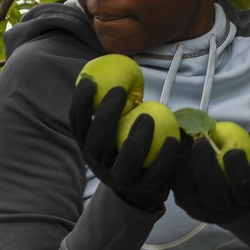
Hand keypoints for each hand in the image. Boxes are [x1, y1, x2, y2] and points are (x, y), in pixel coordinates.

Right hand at [69, 78, 178, 210]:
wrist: (144, 181)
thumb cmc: (129, 136)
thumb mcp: (118, 120)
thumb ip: (116, 99)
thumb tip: (118, 60)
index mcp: (88, 145)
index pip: (77, 123)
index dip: (79, 103)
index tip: (89, 80)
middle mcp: (99, 164)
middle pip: (97, 142)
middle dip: (106, 115)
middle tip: (120, 91)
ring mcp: (120, 179)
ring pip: (124, 162)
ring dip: (135, 138)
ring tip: (147, 115)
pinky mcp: (144, 188)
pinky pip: (154, 174)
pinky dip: (164, 157)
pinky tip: (173, 140)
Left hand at [173, 123, 249, 223]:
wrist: (228, 199)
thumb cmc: (245, 173)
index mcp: (247, 200)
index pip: (246, 189)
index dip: (239, 170)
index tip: (234, 150)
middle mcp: (224, 210)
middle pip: (214, 195)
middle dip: (207, 167)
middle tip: (202, 141)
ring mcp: (201, 209)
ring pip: (189, 190)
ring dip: (184, 163)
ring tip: (184, 137)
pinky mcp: (182, 202)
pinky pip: (175, 184)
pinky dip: (173, 164)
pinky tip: (174, 143)